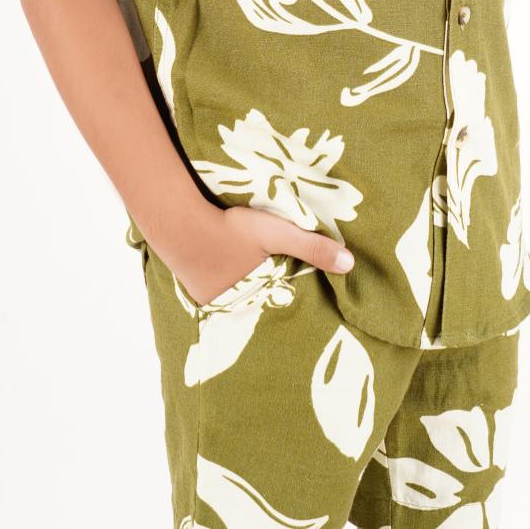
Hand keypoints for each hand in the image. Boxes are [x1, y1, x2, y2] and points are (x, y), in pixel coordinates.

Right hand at [169, 202, 354, 307]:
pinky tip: (224, 268)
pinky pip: (217, 292)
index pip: (282, 300)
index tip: (295, 284)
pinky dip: (223, 283)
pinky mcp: (196, 294)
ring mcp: (212, 302)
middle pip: (259, 301)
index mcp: (258, 295)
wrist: (179, 223)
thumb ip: (313, 248)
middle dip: (267, 294)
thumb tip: (350, 266)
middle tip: (271, 279)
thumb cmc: (232, 228)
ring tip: (249, 274)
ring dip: (243, 288)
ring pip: (238, 298)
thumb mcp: (277, 233)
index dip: (289, 290)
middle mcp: (234, 307)